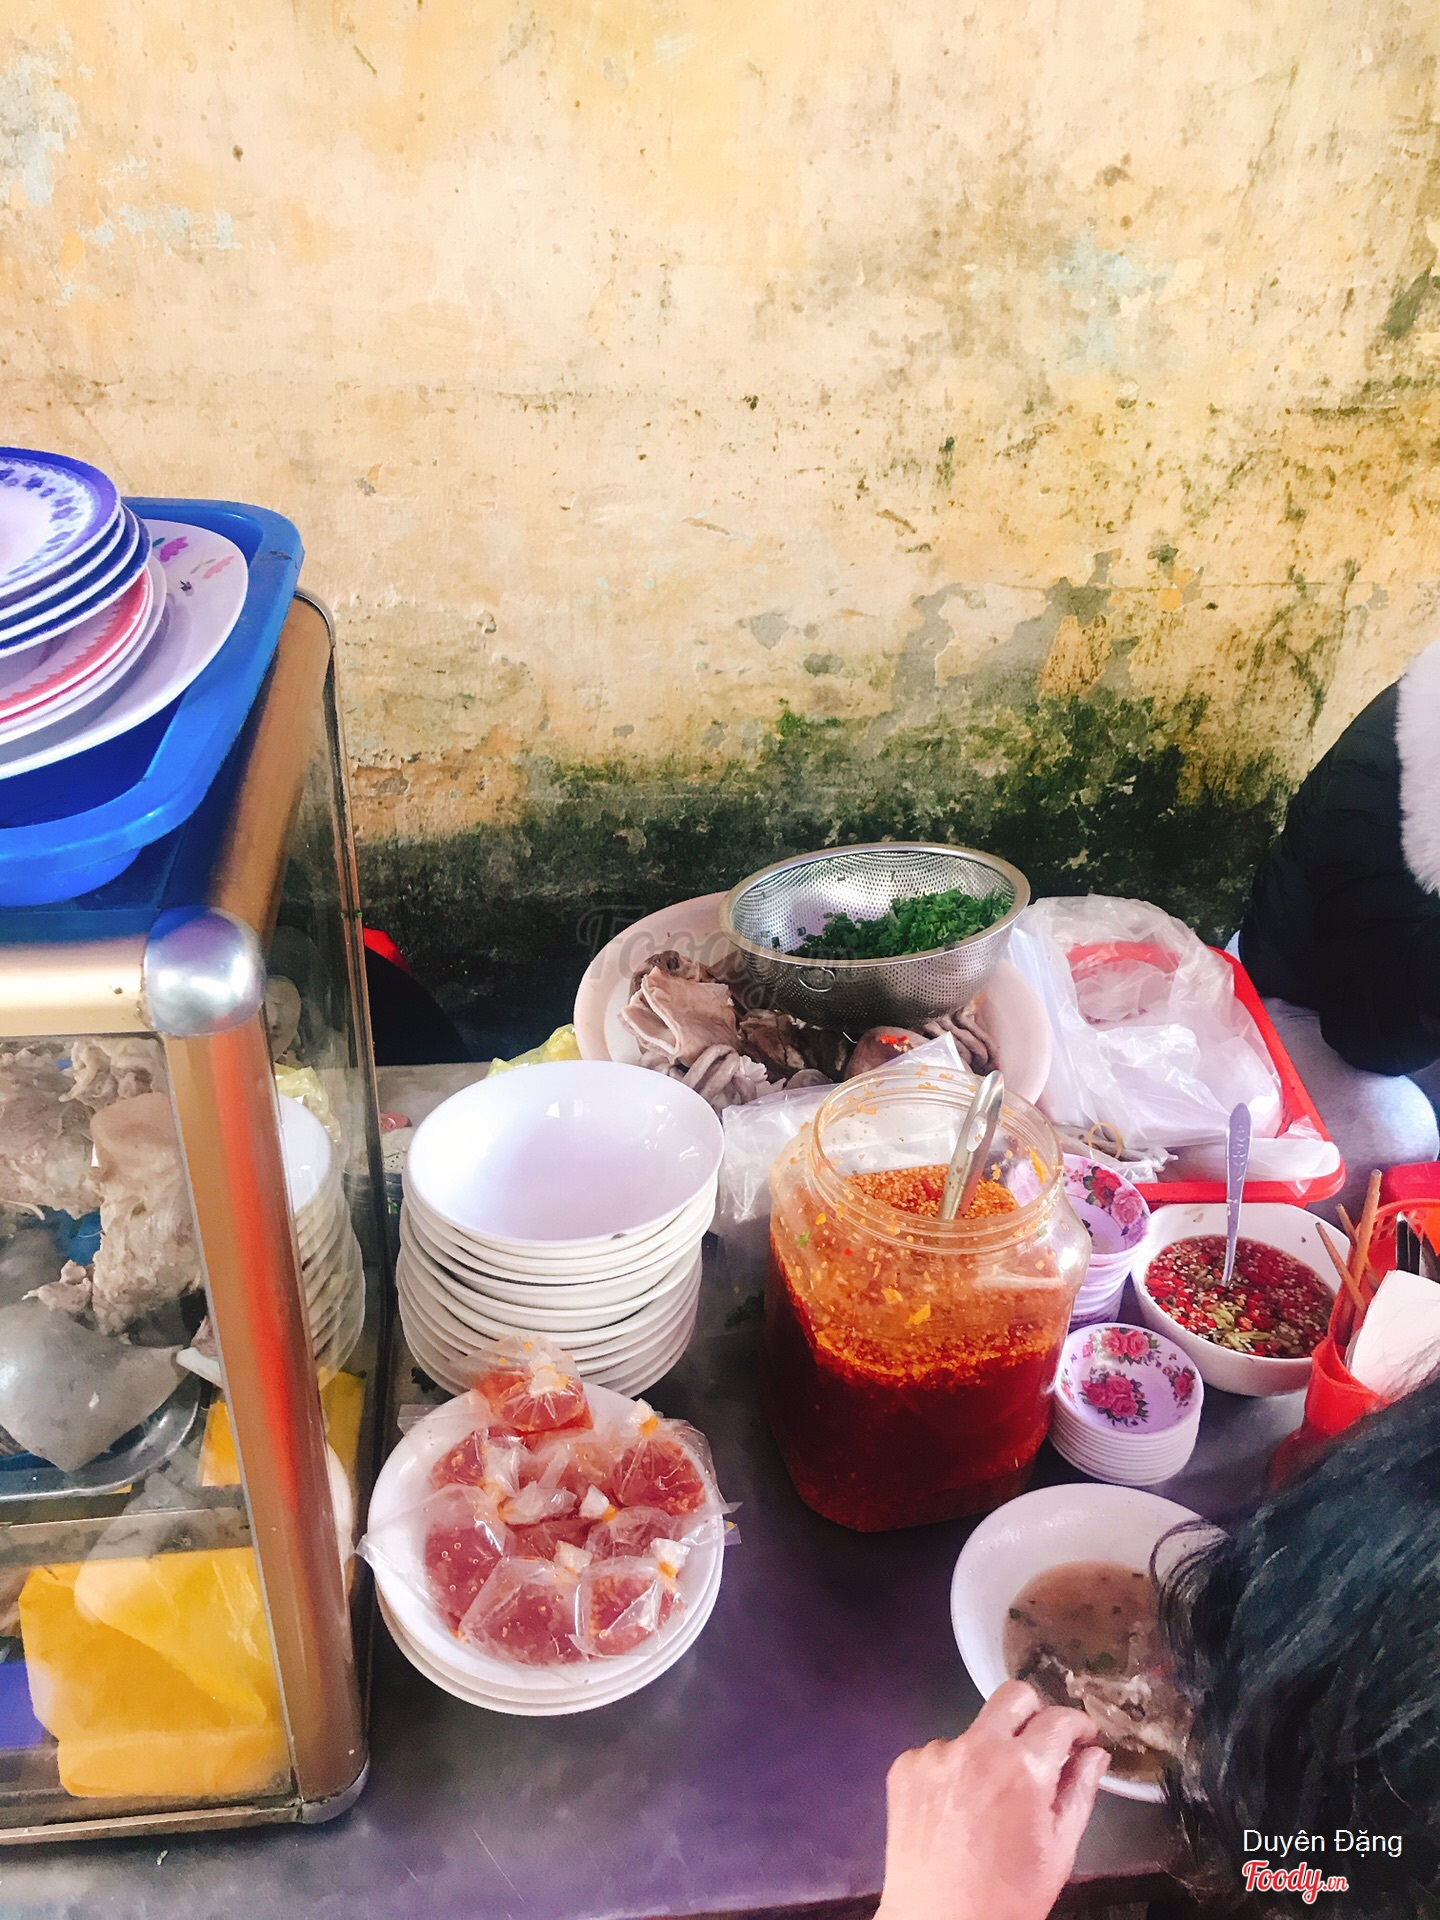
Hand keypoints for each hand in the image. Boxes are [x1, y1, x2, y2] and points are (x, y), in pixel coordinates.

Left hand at [874, 1680, 1110, 1919]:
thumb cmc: (1009, 1897)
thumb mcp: (1059, 1851)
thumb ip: (1079, 1792)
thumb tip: (1095, 1753)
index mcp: (1023, 1767)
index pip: (1059, 1718)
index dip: (1077, 1726)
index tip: (1081, 1739)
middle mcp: (977, 1746)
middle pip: (1013, 1695)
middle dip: (1034, 1713)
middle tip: (1039, 1746)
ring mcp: (935, 1753)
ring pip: (973, 1730)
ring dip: (987, 1752)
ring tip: (987, 1801)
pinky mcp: (906, 1765)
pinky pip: (938, 1754)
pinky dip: (952, 1772)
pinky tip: (955, 1810)